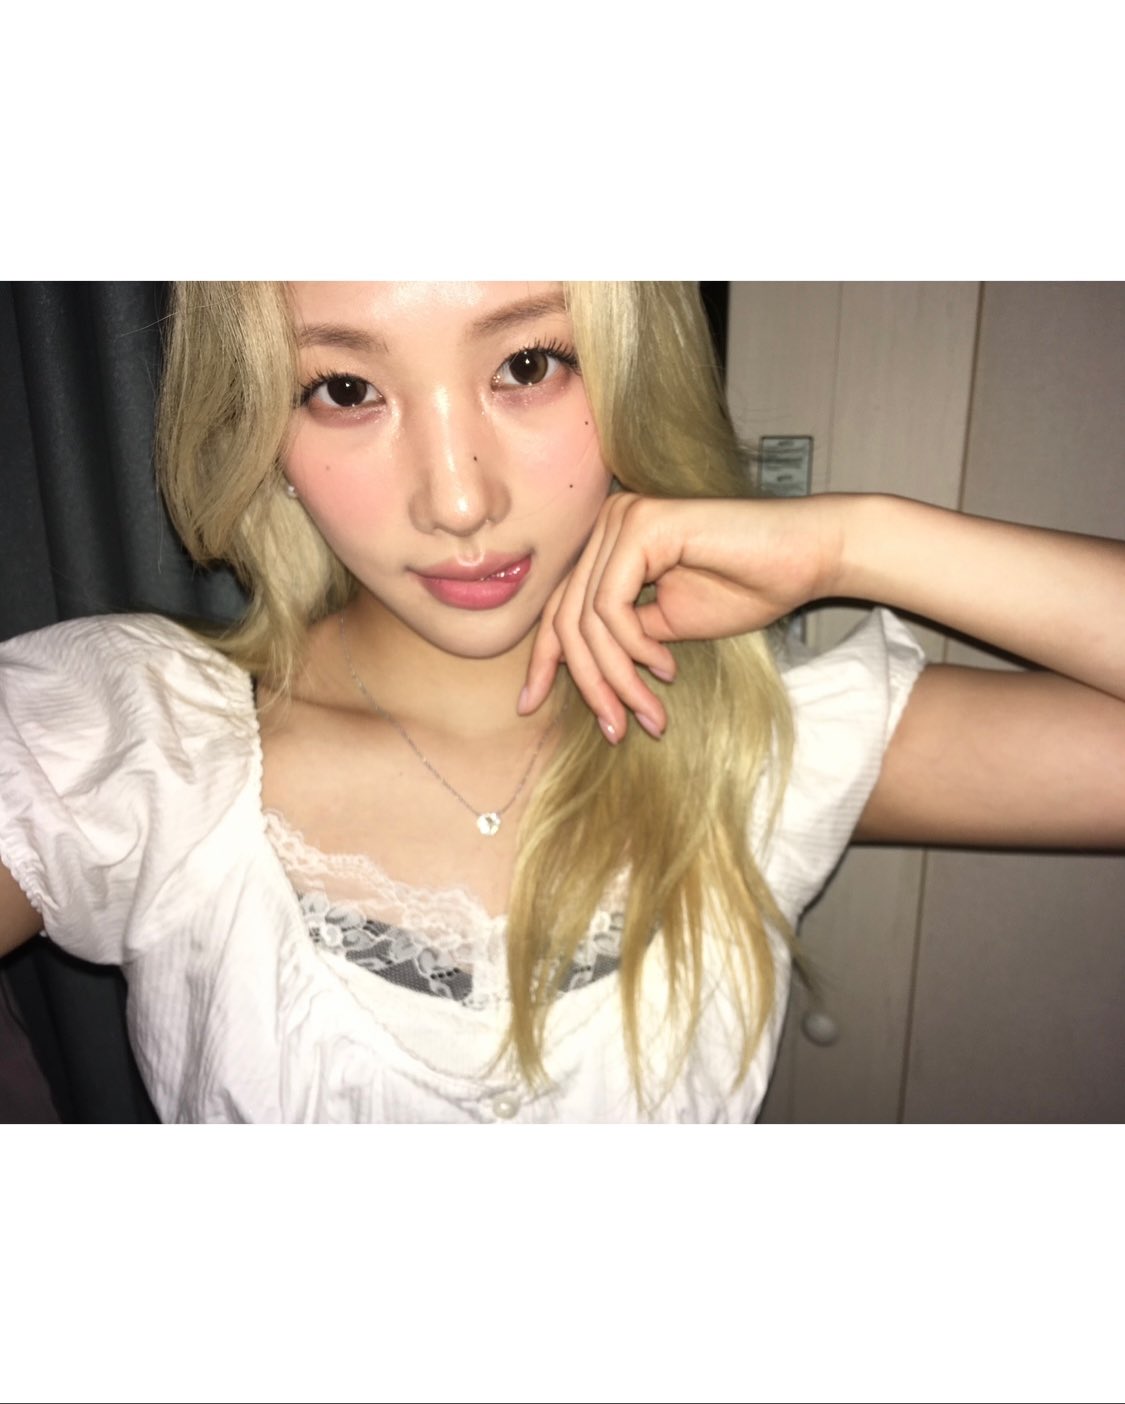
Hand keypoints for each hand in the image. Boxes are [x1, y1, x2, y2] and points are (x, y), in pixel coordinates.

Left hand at [519, 492, 842, 739]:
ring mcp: (621, 519)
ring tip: (650, 714)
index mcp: (609, 545)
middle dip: (588, 684)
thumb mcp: (665, 628)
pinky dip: (634, 649)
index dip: (543, 661)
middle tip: (616, 731)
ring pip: (587, 620)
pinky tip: (666, 667)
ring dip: (617, 679)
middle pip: (566, 618)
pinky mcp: (641, 525)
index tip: (529, 707)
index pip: (559, 609)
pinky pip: (612, 607)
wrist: (806, 557)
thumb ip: (620, 641)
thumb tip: (579, 674)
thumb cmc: (747, 588)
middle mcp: (607, 524)